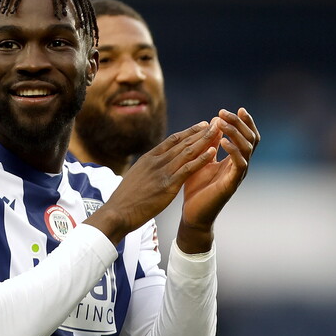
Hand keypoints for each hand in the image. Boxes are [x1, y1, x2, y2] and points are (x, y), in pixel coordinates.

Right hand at [86, 121, 219, 243]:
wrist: (117, 212)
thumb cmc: (124, 200)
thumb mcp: (134, 178)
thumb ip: (145, 170)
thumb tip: (149, 167)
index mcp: (148, 158)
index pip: (172, 141)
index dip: (188, 132)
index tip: (200, 126)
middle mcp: (156, 161)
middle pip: (183, 142)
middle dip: (200, 132)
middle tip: (215, 123)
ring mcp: (162, 172)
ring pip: (188, 152)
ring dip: (205, 140)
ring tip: (217, 131)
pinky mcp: (168, 185)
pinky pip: (188, 169)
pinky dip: (201, 159)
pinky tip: (212, 152)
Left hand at [177, 107, 258, 252]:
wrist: (192, 214)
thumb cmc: (196, 188)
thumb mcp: (201, 159)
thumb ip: (209, 142)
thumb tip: (214, 121)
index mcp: (234, 159)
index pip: (247, 136)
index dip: (245, 122)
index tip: (236, 109)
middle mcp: (240, 165)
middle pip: (251, 138)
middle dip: (239, 123)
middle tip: (225, 113)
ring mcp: (238, 175)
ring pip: (247, 149)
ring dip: (235, 133)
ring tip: (222, 124)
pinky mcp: (232, 185)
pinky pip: (239, 165)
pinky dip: (234, 151)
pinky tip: (224, 142)